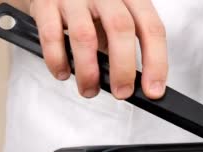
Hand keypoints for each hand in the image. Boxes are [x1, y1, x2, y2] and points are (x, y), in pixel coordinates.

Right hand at [29, 0, 167, 99]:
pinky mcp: (46, 5)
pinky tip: (62, 73)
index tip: (152, 90)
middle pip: (121, 29)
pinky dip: (57, 61)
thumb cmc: (85, 6)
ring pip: (85, 36)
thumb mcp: (111, 16)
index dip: (156, 62)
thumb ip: (121, 43)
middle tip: (121, 92)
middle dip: (123, 68)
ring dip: (88, 72)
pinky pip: (51, 37)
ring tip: (88, 89)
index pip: (151, 28)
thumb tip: (129, 81)